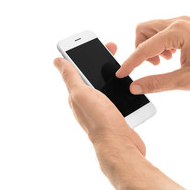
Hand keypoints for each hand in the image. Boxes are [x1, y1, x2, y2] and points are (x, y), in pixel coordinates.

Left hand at [53, 43, 145, 159]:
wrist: (120, 145)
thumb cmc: (101, 120)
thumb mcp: (82, 93)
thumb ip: (71, 77)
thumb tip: (57, 61)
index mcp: (78, 95)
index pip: (78, 69)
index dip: (84, 54)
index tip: (96, 43)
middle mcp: (89, 102)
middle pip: (95, 76)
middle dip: (103, 61)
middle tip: (114, 49)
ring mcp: (104, 109)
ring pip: (108, 87)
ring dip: (115, 76)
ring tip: (125, 67)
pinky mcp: (117, 116)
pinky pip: (120, 98)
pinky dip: (124, 90)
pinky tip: (132, 86)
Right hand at [116, 16, 189, 93]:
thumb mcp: (186, 81)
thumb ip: (158, 83)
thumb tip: (136, 86)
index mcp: (178, 32)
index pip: (144, 48)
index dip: (131, 63)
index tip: (121, 74)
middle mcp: (179, 22)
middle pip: (144, 29)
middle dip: (140, 49)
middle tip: (151, 67)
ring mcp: (185, 23)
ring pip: (153, 29)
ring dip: (151, 47)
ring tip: (164, 63)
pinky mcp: (189, 27)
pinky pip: (165, 31)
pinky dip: (161, 44)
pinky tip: (172, 58)